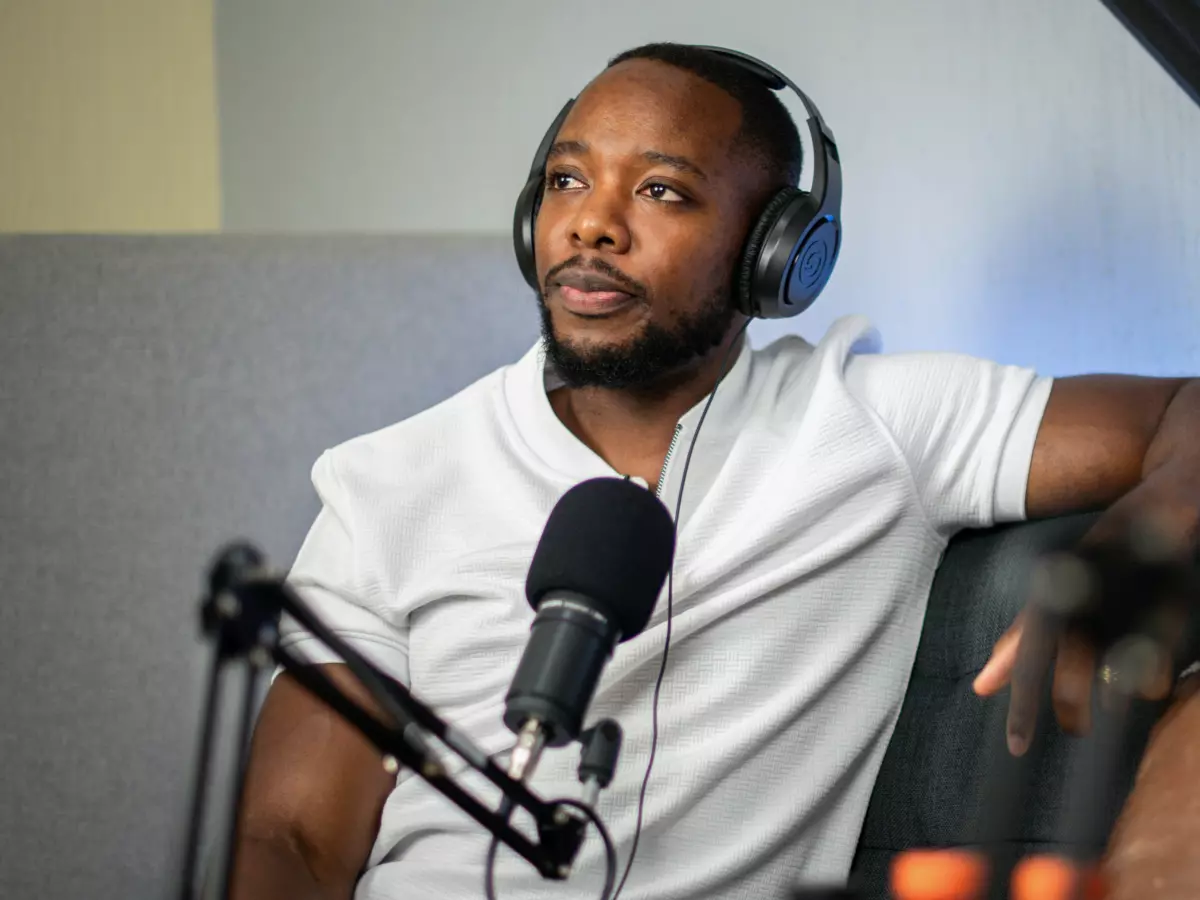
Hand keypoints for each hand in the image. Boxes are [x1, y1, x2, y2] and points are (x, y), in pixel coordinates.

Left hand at [973, 521, 1195, 755]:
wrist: (1161, 500)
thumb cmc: (1099, 558)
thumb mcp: (1055, 595)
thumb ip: (1021, 639)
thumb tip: (984, 682)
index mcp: (1054, 591)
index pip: (1028, 651)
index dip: (1023, 699)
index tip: (1017, 746)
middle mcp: (1083, 586)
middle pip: (1067, 650)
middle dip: (1068, 696)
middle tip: (1074, 729)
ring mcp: (1125, 580)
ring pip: (1109, 643)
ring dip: (1111, 682)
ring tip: (1114, 709)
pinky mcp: (1168, 580)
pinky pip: (1159, 628)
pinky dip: (1153, 661)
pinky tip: (1152, 688)